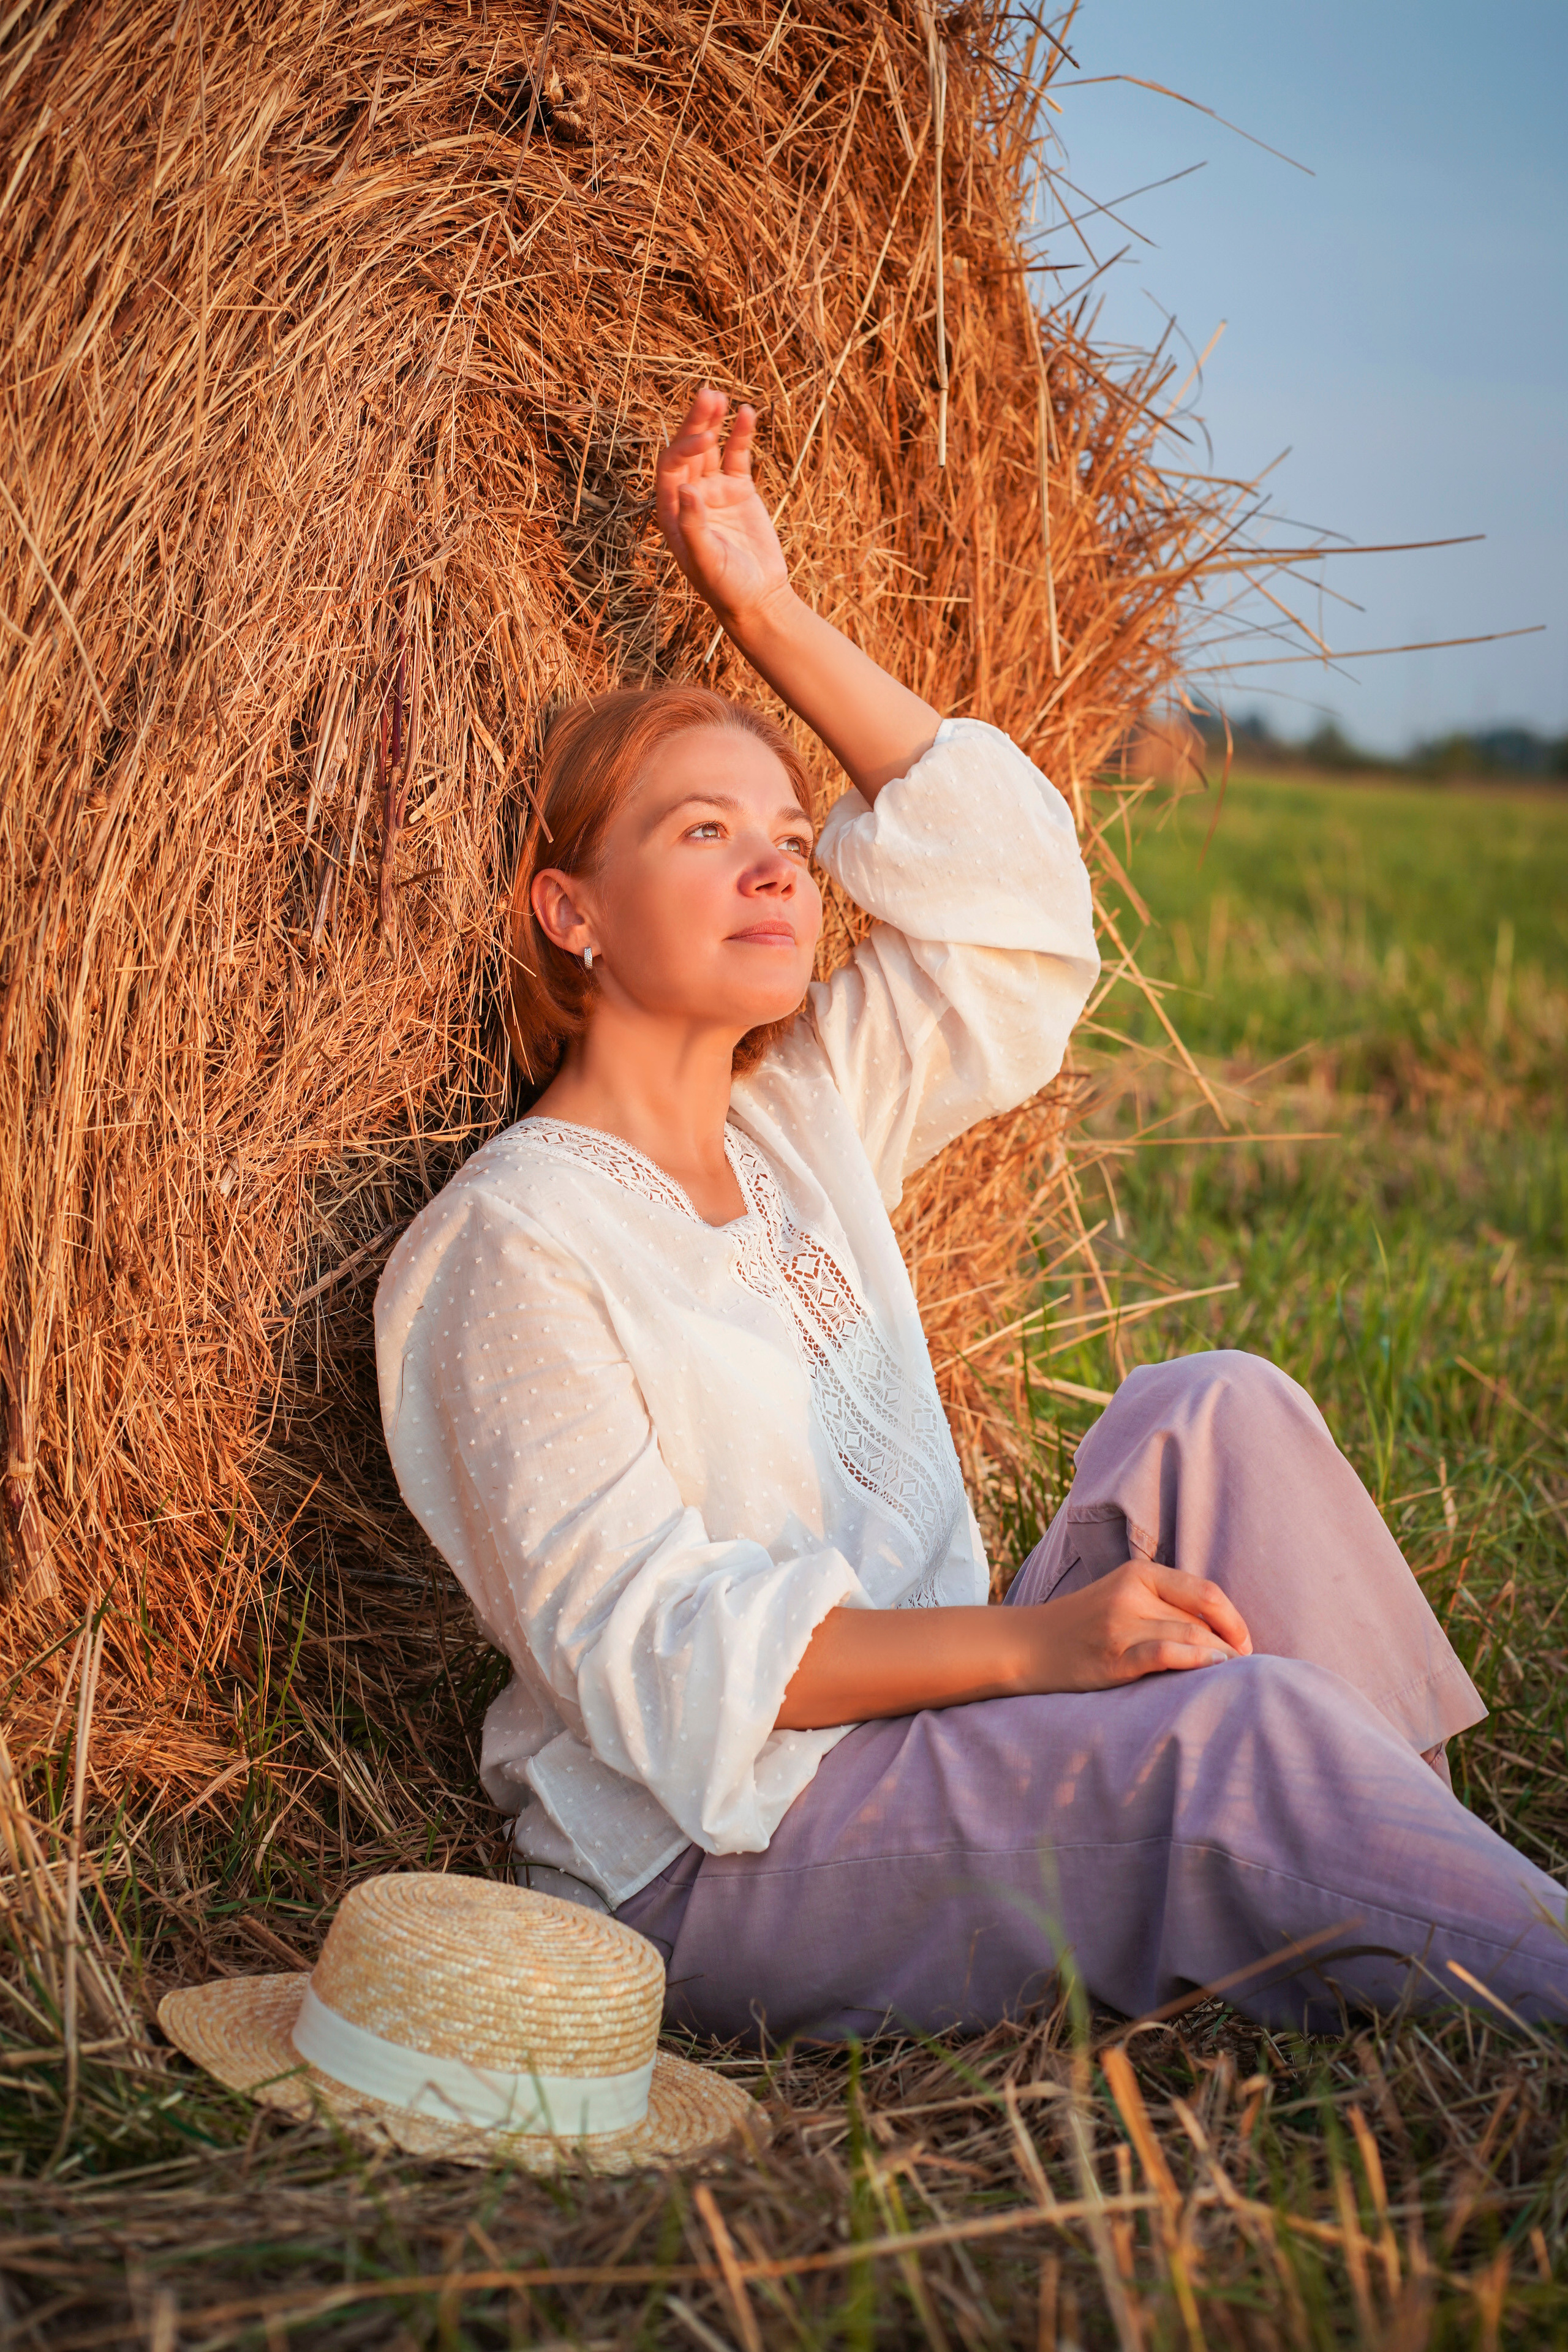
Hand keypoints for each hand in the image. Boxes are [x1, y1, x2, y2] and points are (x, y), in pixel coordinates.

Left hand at [654, 388, 789, 631]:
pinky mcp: (740, 491)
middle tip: (707, 395)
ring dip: (713, 422)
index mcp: (672, 512)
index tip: (706, 438)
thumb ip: (693, 526)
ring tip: (720, 396)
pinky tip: (747, 413)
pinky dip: (741, 436)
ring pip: (711, 448)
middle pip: (687, 450)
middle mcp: (690, 497)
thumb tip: (686, 489)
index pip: (671, 467)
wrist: (758, 599)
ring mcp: (715, 491)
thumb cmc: (726, 587)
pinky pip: (738, 456)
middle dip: (695, 423)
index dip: (684, 448)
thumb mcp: (706, 560)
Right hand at [1021, 1560, 1253, 1692]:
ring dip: (1221, 1658)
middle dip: (1231, 1646)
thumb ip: (1165, 1604)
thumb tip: (1222, 1628)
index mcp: (1138, 1573)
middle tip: (1246, 1668)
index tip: (1245, 1645)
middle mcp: (1130, 1594)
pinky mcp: (1112, 1657)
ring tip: (1234, 1676)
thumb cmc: (1085, 1625)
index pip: (1206, 1592)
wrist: (1028, 1645)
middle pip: (1200, 1619)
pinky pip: (1165, 1655)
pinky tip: (1212, 1670)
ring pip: (1190, 1636)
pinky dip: (1196, 1662)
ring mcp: (1119, 1625)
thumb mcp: (1123, 1597)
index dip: (1235, 1621)